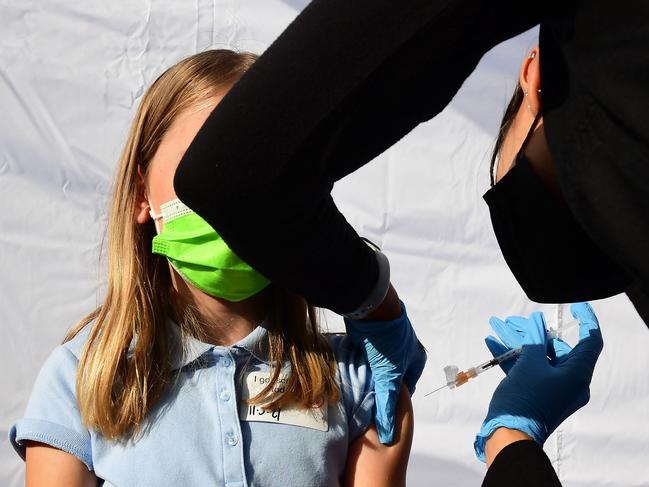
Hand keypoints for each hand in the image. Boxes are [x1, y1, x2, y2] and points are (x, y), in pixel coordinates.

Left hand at [344, 300, 425, 443]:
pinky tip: (350, 369)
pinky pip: (368, 353)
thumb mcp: (388, 376)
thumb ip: (387, 405)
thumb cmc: (386, 342)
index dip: (393, 400)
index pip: (406, 388)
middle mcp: (406, 348)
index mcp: (416, 358)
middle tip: (365, 400)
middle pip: (391, 376)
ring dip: (369, 373)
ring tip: (356, 386)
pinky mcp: (373, 333)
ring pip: (378, 365)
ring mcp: (389, 340)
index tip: (378, 411)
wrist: (370, 306)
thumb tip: (387, 436)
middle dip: (379, 387)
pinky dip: (361, 361)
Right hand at [474, 302, 602, 461]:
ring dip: (517, 341)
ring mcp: (552, 388)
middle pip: (556, 347)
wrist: (509, 435)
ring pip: (538, 357)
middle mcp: (569, 381)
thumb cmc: (525, 399)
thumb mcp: (530, 364)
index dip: (585, 319)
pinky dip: (513, 357)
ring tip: (497, 326)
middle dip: (532, 330)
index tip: (574, 305)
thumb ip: (535, 339)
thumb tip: (537, 322)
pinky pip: (527, 369)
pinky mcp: (536, 393)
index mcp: (577, 374)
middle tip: (512, 321)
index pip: (590, 340)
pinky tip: (493, 343)